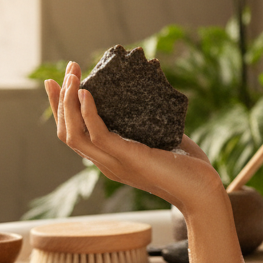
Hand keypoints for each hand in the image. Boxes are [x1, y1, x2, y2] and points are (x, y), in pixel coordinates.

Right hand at [45, 62, 225, 216]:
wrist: (203, 191)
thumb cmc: (188, 166)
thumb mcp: (161, 137)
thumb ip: (148, 121)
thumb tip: (148, 92)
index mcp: (110, 159)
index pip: (74, 134)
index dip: (61, 109)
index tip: (59, 82)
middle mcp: (106, 163)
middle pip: (66, 133)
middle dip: (60, 100)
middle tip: (67, 71)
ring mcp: (114, 163)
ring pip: (74, 134)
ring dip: (68, 103)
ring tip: (72, 77)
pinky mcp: (128, 158)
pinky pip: (98, 135)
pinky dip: (88, 113)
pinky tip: (88, 93)